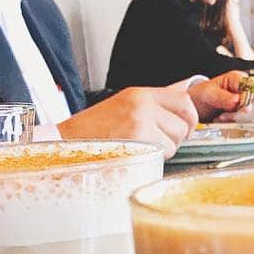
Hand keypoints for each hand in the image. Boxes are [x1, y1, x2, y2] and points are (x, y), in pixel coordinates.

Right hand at [58, 86, 197, 156]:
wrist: (64, 144)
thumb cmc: (93, 130)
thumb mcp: (125, 105)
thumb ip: (156, 103)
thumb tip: (188, 94)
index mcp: (140, 94)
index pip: (185, 100)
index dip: (189, 118)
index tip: (181, 127)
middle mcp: (142, 105)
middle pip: (184, 124)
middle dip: (175, 137)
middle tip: (154, 141)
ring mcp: (140, 124)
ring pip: (175, 143)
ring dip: (163, 151)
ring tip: (139, 148)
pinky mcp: (137, 143)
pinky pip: (163, 155)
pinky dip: (153, 160)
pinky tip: (135, 155)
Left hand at [189, 71, 253, 121]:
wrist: (198, 106)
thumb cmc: (203, 95)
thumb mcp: (209, 93)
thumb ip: (222, 97)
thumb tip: (236, 101)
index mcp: (238, 79)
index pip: (252, 88)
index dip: (249, 99)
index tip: (243, 109)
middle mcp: (246, 91)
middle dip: (242, 114)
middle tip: (224, 116)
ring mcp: (248, 104)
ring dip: (238, 121)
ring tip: (221, 118)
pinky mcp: (247, 116)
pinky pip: (249, 123)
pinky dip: (237, 125)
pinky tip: (224, 122)